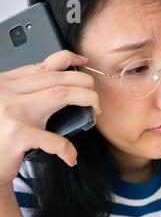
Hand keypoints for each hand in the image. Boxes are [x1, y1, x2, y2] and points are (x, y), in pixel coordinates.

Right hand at [0, 50, 101, 187]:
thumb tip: (65, 85)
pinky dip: (67, 149)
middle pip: (57, 78)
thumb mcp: (9, 108)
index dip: (66, 59)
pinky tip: (70, 156)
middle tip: (95, 98)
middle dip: (84, 83)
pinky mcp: (16, 134)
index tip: (83, 61)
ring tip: (95, 111)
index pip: (40, 65)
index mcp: (5, 83)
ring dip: (87, 99)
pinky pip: (55, 139)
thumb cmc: (1, 139)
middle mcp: (6, 92)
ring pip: (61, 94)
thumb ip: (26, 93)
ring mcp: (10, 112)